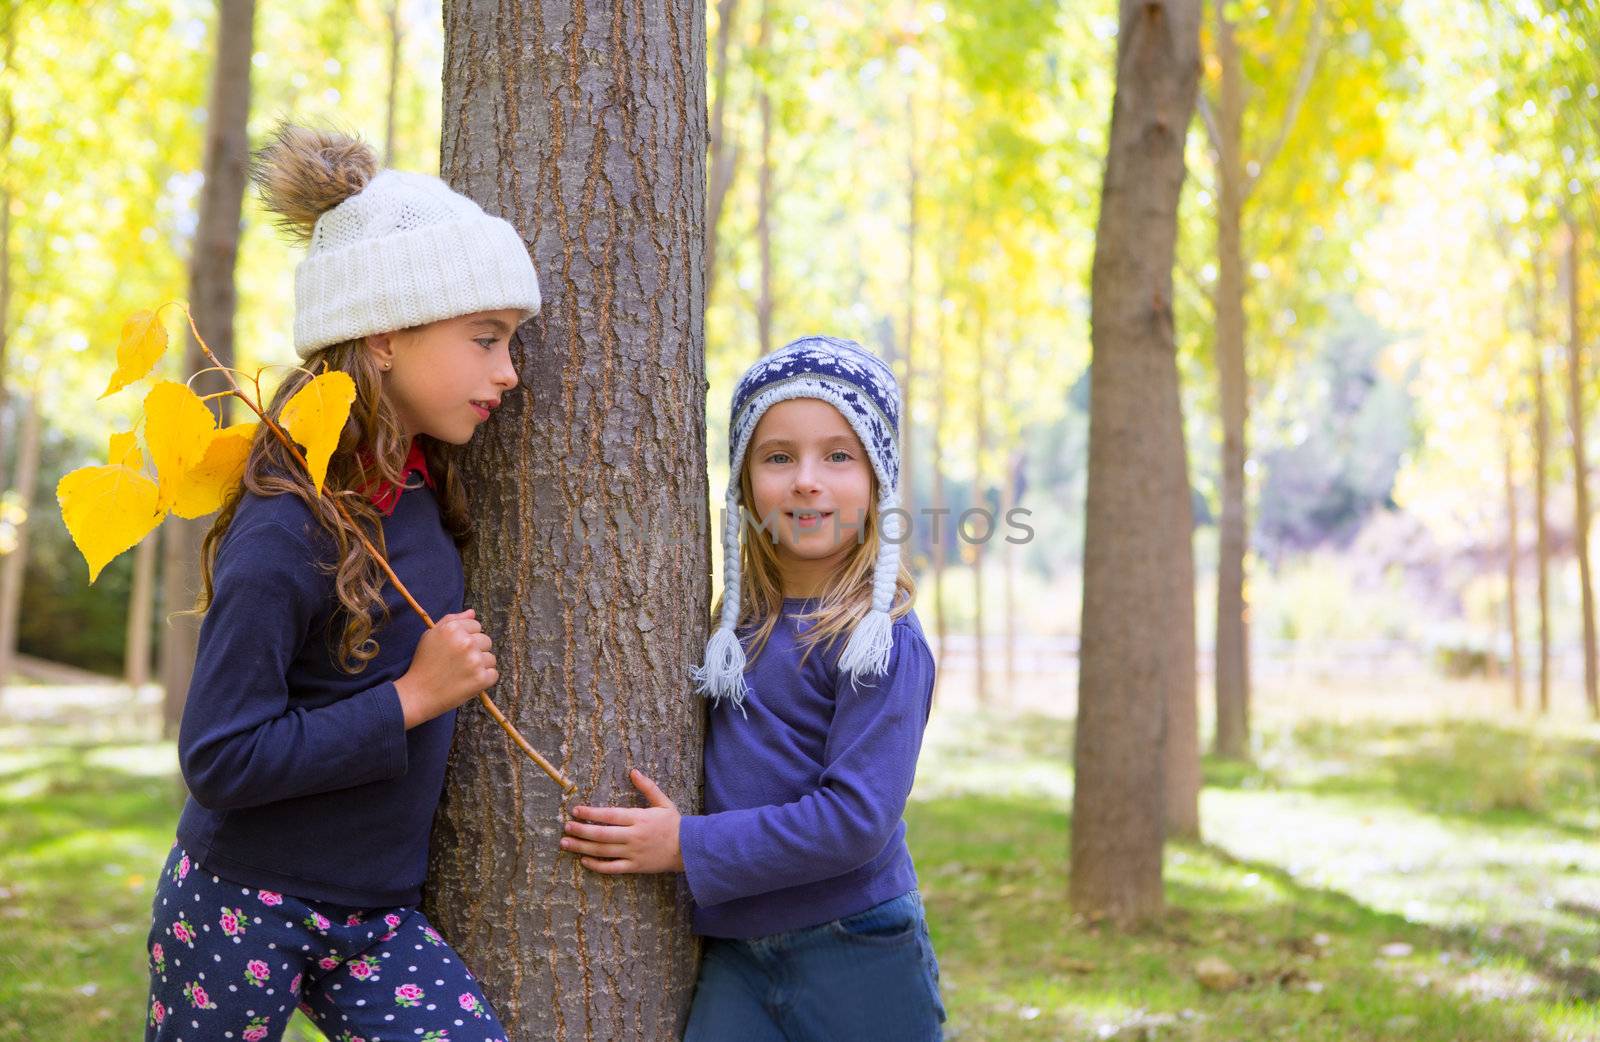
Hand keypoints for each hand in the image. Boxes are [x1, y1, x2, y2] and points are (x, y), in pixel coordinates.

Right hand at [394, 609, 497, 727]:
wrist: (418, 694)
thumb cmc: (424, 664)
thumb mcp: (431, 635)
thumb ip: (452, 620)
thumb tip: (472, 612)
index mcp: (453, 629)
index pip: (476, 626)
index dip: (467, 637)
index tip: (457, 649)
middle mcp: (466, 642)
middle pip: (486, 641)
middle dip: (476, 650)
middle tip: (459, 662)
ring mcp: (474, 660)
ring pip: (491, 658)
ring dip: (481, 665)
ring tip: (462, 673)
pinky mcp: (481, 678)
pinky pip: (494, 674)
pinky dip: (484, 679)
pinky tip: (468, 681)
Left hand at [561, 769, 683, 873]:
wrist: (690, 849)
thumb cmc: (675, 824)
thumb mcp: (664, 802)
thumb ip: (648, 787)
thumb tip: (633, 772)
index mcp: (639, 818)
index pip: (609, 815)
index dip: (591, 813)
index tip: (576, 811)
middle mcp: (633, 836)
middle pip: (601, 834)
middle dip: (581, 831)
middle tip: (565, 827)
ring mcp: (633, 853)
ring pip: (603, 851)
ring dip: (582, 847)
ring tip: (566, 843)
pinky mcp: (635, 867)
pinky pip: (612, 868)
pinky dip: (596, 866)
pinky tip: (584, 861)